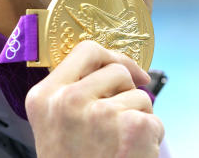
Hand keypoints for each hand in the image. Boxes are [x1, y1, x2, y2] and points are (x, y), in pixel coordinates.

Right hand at [25, 40, 163, 157]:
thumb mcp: (55, 126)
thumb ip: (70, 92)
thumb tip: (114, 64)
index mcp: (44, 97)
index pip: (86, 50)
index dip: (112, 56)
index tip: (128, 71)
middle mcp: (68, 100)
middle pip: (117, 70)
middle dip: (127, 92)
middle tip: (116, 125)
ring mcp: (100, 113)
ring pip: (139, 95)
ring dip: (138, 118)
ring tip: (120, 147)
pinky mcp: (131, 128)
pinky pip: (154, 119)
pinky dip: (151, 137)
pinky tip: (133, 156)